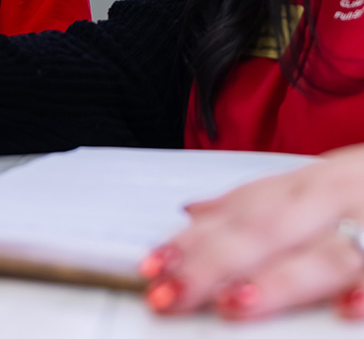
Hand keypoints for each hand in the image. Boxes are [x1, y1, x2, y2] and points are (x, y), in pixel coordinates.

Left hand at [140, 143, 363, 318]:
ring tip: (235, 302)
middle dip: (214, 262)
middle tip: (169, 294)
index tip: (152, 265)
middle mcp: (337, 196)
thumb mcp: (313, 188)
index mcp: (308, 185)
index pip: (241, 210)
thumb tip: (191, 212)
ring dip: (280, 280)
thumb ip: (258, 202)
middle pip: (268, 228)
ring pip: (326, 253)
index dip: (194, 238)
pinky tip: (346, 311)